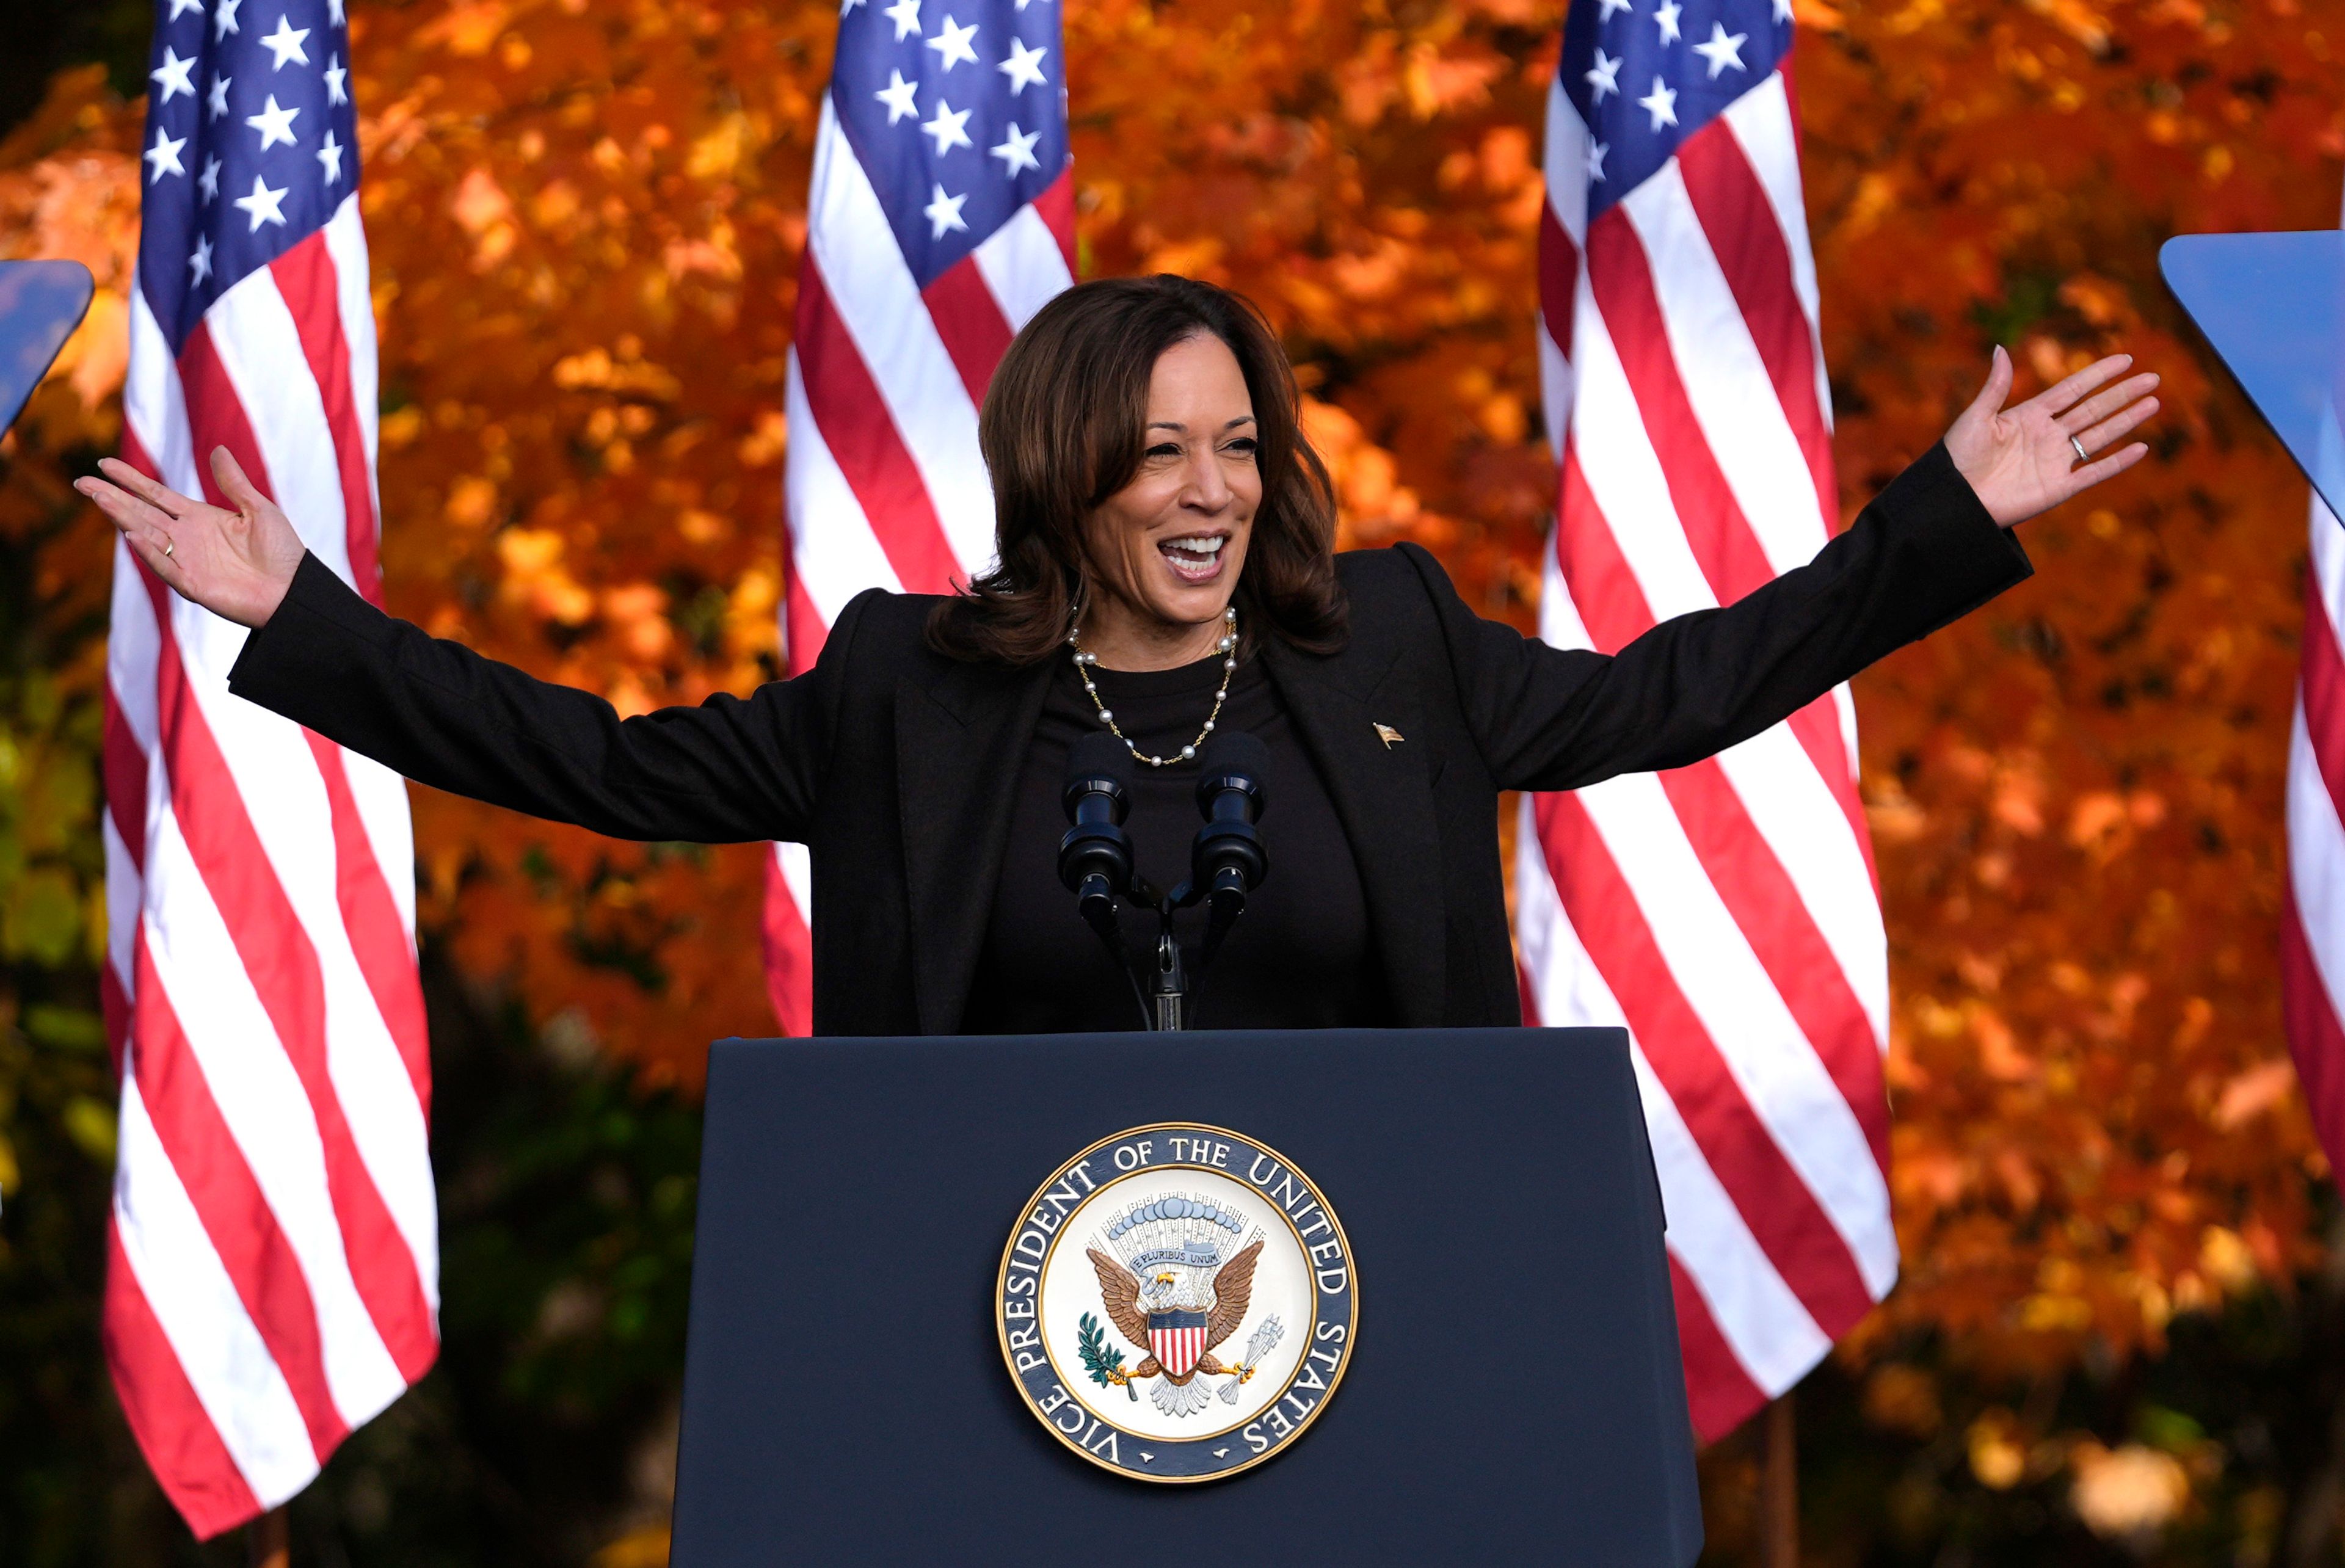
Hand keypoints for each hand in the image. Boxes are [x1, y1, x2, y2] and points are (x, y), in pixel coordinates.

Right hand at [74, 447, 306, 628]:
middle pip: (141, 512)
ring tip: (98, 497)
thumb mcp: (258, 509)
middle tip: (82, 481)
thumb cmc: (282, 552)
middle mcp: (187, 539)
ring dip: (122, 517)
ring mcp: (187, 562)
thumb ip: (234, 483)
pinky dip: (150, 551)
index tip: (105, 464)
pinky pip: (166, 566)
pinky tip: (132, 533)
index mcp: (199, 519)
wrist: (295, 591)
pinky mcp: (193, 585)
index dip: (131, 480)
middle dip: (112, 497)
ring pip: (146, 535)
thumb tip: (218, 449)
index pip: (156, 495)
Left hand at [1943, 347, 2158, 528]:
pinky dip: (2117, 462)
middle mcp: (2048, 436)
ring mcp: (2055, 461)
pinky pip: (2094, 473)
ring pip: (2099, 436)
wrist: (1954, 500)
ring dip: (2127, 420)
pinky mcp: (2058, 488)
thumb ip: (1995, 386)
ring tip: (2153, 403)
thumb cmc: (1958, 458)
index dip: (2098, 374)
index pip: (2072, 389)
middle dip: (2122, 394)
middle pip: (2093, 409)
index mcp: (2030, 415)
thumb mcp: (1976, 417)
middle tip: (2152, 378)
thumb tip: (2000, 348)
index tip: (2125, 359)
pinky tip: (2140, 448)